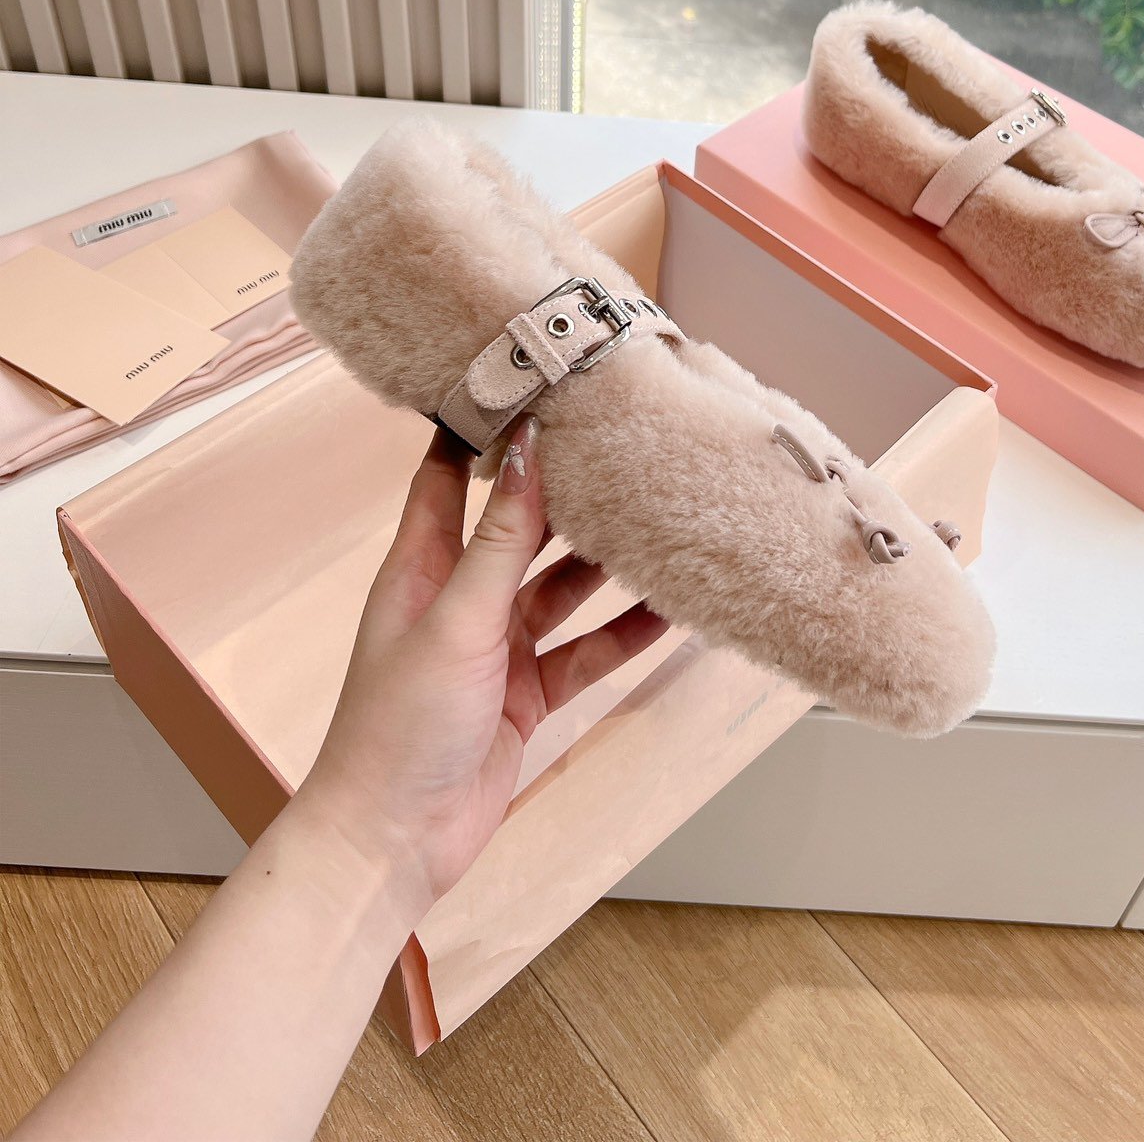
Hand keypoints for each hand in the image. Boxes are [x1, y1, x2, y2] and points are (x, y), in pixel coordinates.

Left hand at [294, 415, 666, 927]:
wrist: (390, 845)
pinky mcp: (524, 695)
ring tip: (663, 526)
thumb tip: (527, 450)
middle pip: (520, 529)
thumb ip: (499, 539)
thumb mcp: (456, 621)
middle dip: (567, 495)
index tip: (524, 382)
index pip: (448, 477)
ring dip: (606, 567)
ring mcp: (494, 649)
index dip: (481, 431)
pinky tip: (669, 614)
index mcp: (421, 568)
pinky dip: (623, 635)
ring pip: (562, 591)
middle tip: (624, 451)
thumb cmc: (396, 729)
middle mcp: (458, 600)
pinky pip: (584, 653)